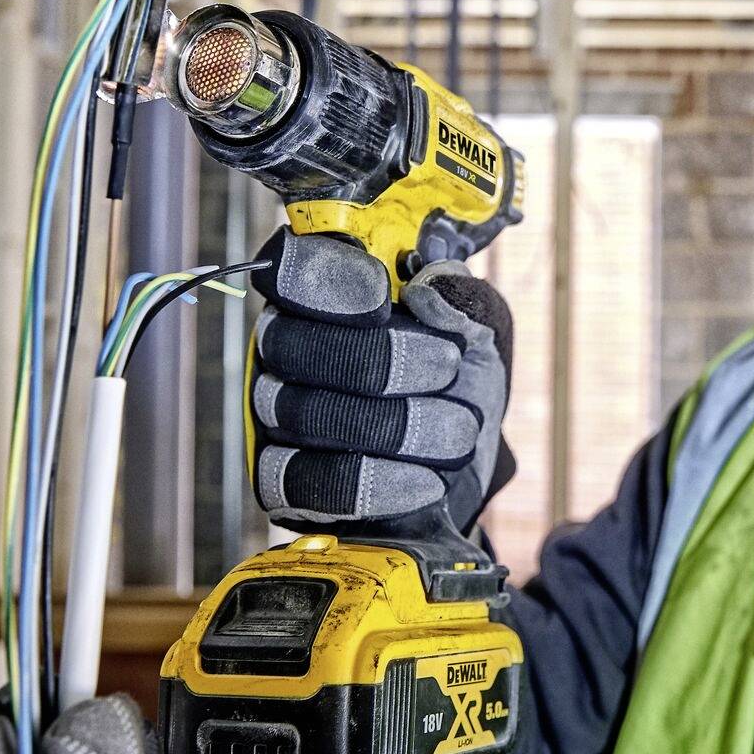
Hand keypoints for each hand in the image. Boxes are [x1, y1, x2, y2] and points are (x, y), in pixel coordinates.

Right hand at [248, 228, 514, 536]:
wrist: (465, 464)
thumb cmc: (459, 379)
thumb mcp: (479, 328)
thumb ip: (461, 296)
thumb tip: (428, 285)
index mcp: (321, 295)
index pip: (287, 269)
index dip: (326, 277)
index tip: (382, 293)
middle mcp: (282, 349)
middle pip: (290, 344)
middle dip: (382, 359)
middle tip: (447, 367)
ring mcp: (274, 417)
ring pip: (304, 415)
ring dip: (398, 425)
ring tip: (460, 429)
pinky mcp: (280, 484)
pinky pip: (307, 482)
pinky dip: (376, 482)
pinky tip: (426, 480)